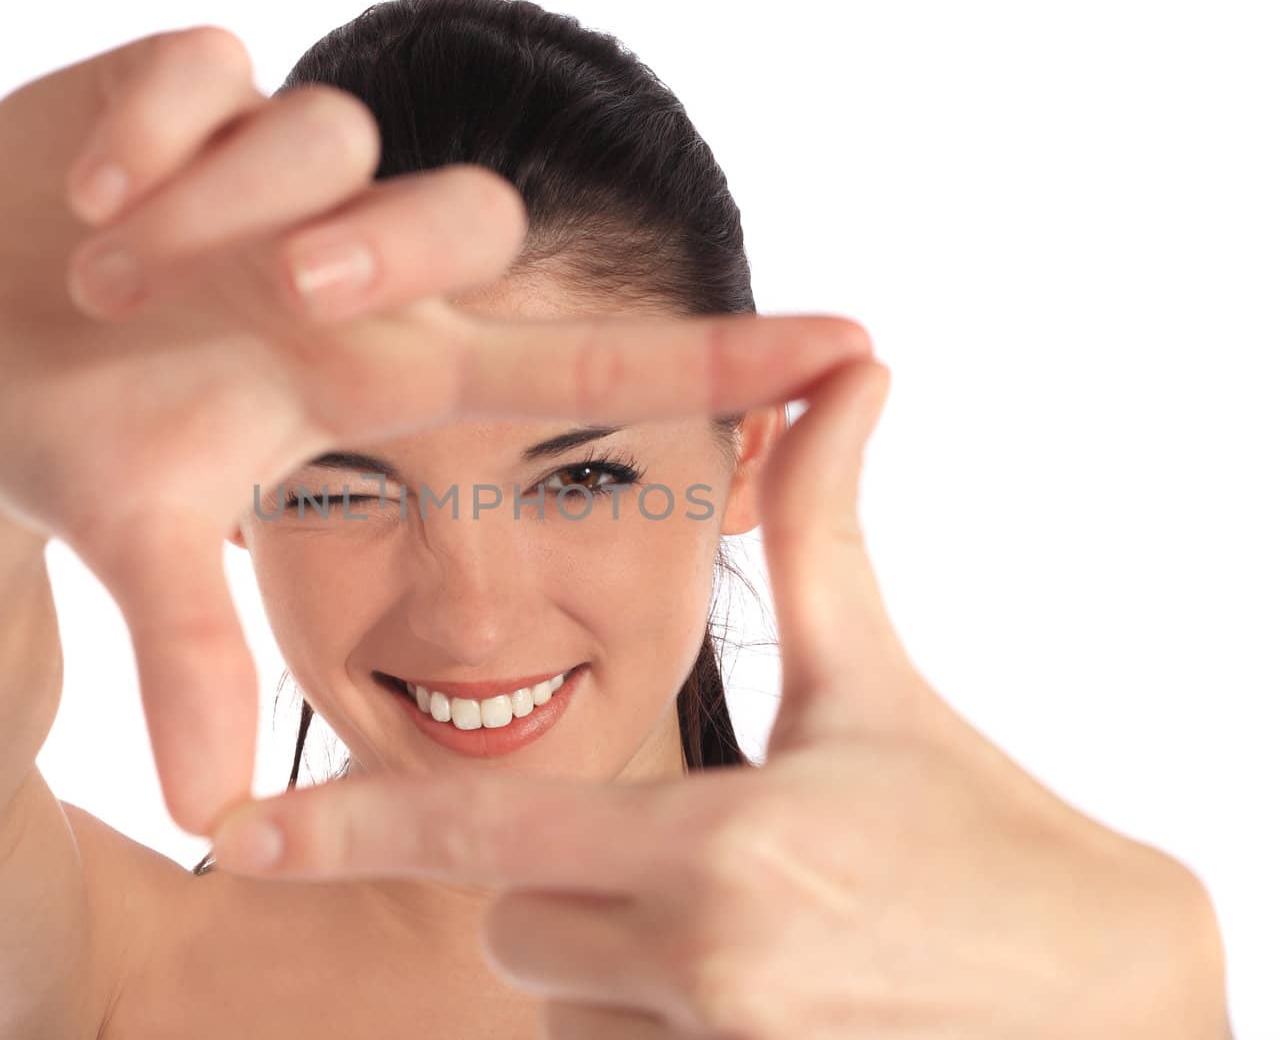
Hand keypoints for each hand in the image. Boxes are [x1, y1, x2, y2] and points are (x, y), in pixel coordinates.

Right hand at [0, 24, 873, 836]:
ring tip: (113, 274)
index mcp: (374, 370)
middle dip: (387, 242)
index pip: (571, 362)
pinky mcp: (177, 95)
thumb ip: (188, 654)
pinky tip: (87, 196)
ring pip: (325, 135)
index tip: (852, 347)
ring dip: (218, 209)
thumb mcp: (136, 539)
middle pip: (462, 215)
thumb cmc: (82, 438)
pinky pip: (208, 68)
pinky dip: (154, 128)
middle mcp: (346, 264)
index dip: (711, 359)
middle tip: (286, 294)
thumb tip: (202, 813)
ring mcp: (267, 174)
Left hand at [205, 359, 1231, 1037]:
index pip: (481, 835)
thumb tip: (847, 367)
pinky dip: (667, 1025)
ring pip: (571, 1007)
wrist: (1113, 996)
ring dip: (624, 967)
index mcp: (711, 841)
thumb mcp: (879, 683)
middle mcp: (703, 961)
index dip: (345, 829)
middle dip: (566, 888)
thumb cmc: (988, 827)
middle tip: (701, 864)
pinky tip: (779, 995)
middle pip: (519, 927)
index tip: (228, 841)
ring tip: (761, 934)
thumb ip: (820, 530)